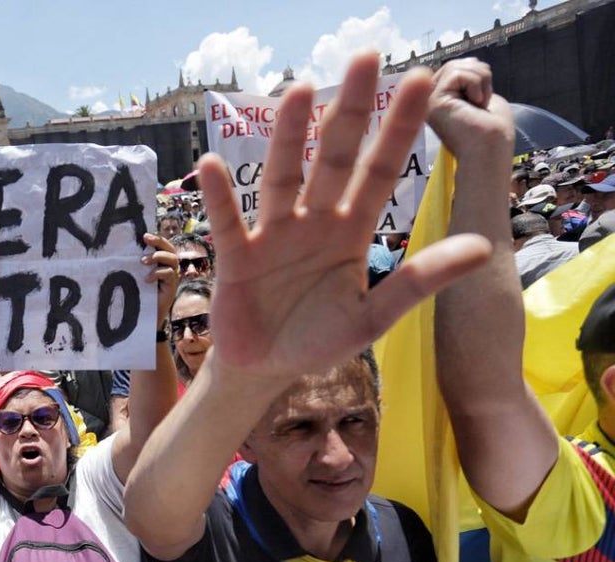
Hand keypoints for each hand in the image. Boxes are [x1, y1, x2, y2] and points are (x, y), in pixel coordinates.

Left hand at [141, 233, 178, 326]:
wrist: (145, 315)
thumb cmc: (138, 294)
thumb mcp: (136, 275)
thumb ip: (135, 264)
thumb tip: (121, 251)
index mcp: (160, 262)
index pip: (162, 245)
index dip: (156, 238)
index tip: (143, 235)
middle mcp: (168, 266)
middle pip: (170, 248)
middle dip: (159, 241)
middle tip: (146, 238)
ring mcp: (172, 276)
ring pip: (172, 259)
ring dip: (158, 256)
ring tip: (143, 262)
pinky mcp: (172, 286)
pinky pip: (169, 273)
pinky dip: (158, 273)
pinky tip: (147, 279)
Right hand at [199, 51, 490, 381]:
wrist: (265, 370)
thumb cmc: (317, 340)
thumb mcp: (374, 316)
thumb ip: (420, 279)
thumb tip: (482, 246)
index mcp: (351, 231)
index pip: (381, 171)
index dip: (399, 129)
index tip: (420, 82)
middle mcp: (314, 222)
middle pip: (333, 158)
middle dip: (350, 111)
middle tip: (365, 58)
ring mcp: (273, 235)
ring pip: (283, 178)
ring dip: (289, 136)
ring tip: (298, 91)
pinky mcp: (235, 256)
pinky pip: (228, 222)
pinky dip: (220, 196)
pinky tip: (213, 164)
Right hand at [426, 58, 513, 162]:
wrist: (491, 147)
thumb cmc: (492, 129)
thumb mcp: (482, 93)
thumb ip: (471, 77)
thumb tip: (470, 61)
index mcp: (441, 100)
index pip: (457, 68)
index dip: (476, 76)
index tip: (482, 99)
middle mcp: (430, 100)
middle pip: (455, 64)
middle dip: (479, 76)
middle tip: (481, 101)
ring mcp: (428, 102)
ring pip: (456, 66)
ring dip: (479, 81)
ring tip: (477, 104)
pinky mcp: (432, 101)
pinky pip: (458, 74)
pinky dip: (475, 85)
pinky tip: (474, 104)